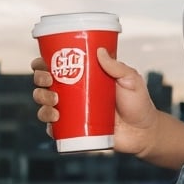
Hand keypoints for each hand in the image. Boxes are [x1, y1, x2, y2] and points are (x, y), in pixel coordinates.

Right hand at [31, 49, 159, 157]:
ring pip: (45, 105)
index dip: (43, 63)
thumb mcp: (131, 79)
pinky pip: (53, 128)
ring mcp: (72, 113)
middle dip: (40, 80)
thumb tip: (99, 51)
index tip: (43, 63)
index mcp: (83, 77)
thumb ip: (117, 66)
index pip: (56, 66)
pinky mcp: (74, 130)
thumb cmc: (138, 103)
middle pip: (45, 84)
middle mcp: (73, 94)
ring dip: (42, 100)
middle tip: (49, 81)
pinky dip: (48, 124)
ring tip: (55, 102)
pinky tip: (55, 120)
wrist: (143, 131)